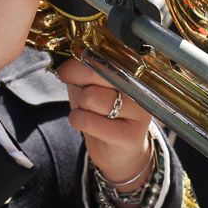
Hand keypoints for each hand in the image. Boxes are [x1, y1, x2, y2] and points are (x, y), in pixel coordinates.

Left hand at [58, 58, 156, 191]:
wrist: (117, 149)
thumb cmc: (103, 112)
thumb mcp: (90, 86)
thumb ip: (81, 70)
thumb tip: (65, 64)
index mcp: (134, 71)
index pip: (104, 57)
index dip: (79, 63)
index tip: (65, 71)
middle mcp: (141, 87)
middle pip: (98, 72)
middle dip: (79, 83)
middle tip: (80, 94)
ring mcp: (140, 111)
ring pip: (92, 97)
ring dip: (80, 106)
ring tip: (88, 111)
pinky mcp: (132, 135)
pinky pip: (90, 121)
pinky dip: (79, 121)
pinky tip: (85, 123)